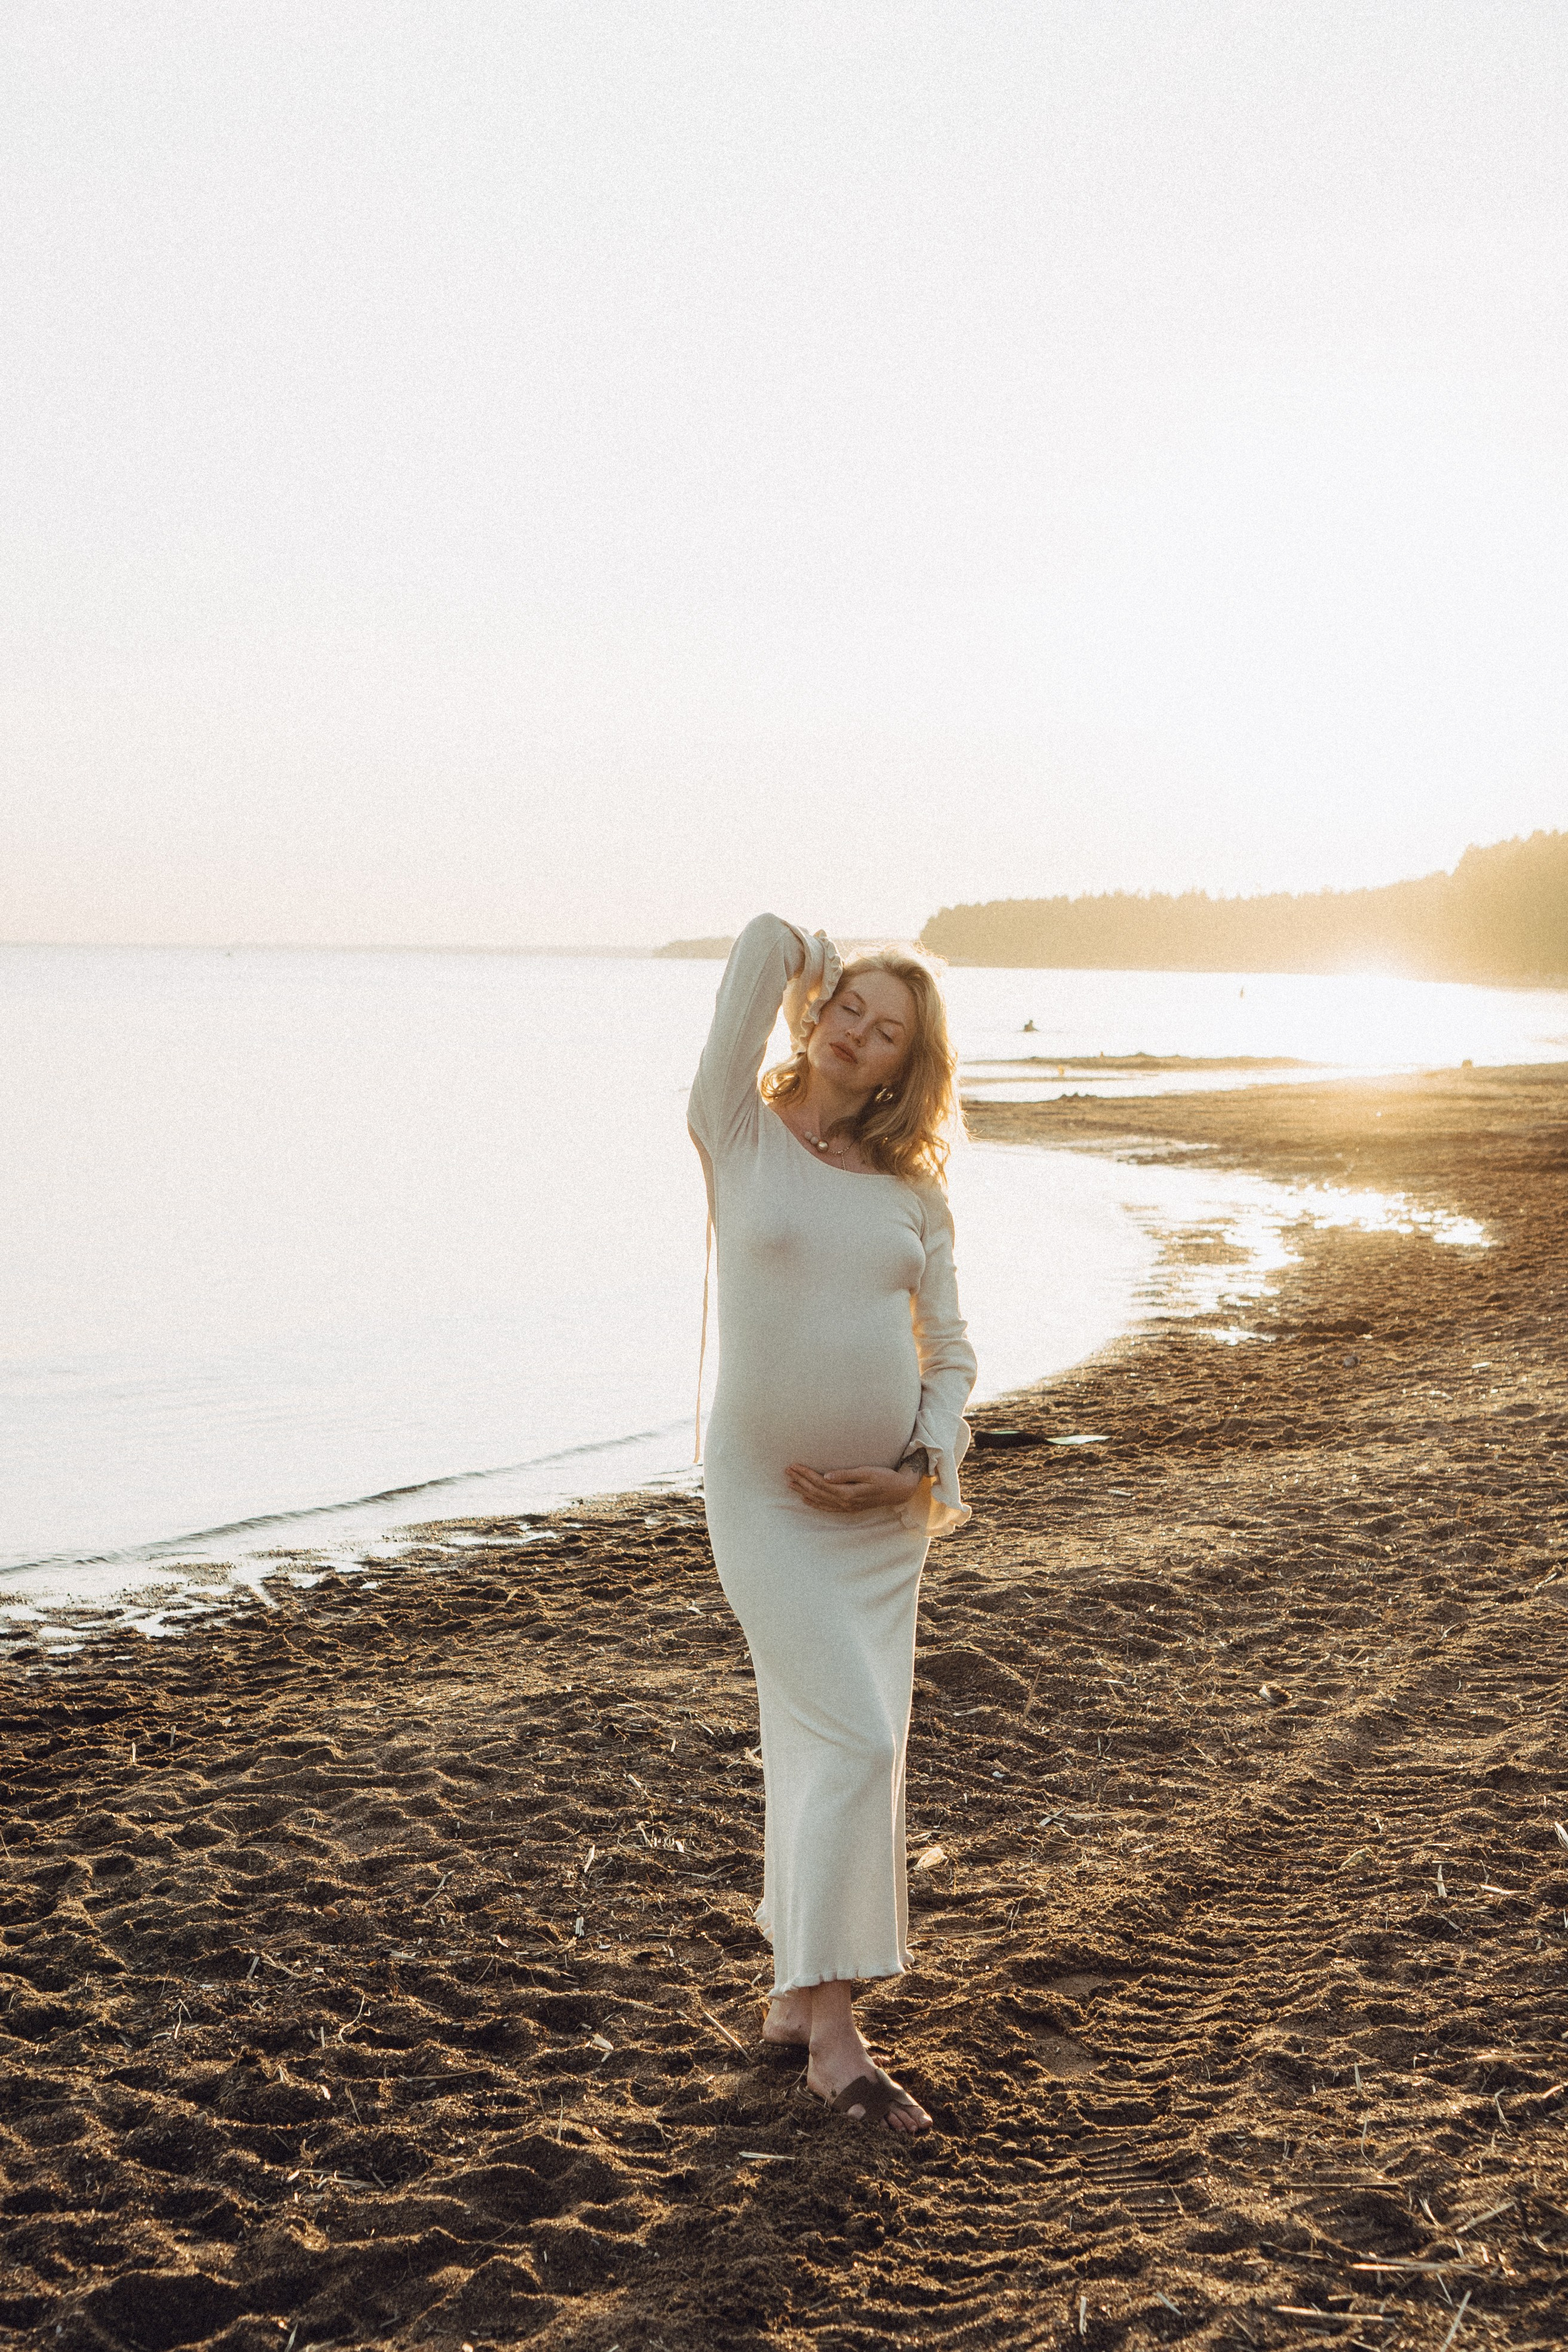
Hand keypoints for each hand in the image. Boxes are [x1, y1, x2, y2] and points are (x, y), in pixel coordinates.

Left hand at [785, 1462, 923, 1512]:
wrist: (899, 1491)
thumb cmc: (885, 1477)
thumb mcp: (867, 1472)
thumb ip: (846, 1475)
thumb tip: (826, 1476)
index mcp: (847, 1492)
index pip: (820, 1483)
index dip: (805, 1474)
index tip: (794, 1466)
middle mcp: (845, 1502)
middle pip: (816, 1491)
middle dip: (800, 1481)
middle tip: (787, 1471)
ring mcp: (847, 1507)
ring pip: (819, 1500)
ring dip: (804, 1492)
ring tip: (791, 1484)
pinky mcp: (850, 1508)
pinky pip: (827, 1508)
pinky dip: (815, 1504)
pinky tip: (805, 1500)